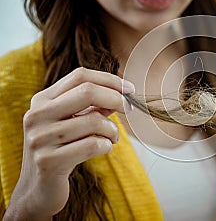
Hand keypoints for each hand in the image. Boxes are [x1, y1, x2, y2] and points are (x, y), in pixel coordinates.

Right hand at [4, 68, 134, 219]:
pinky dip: (107, 145)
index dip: (109, 80)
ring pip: (93, 121)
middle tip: (129, 109)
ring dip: (112, 130)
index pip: (80, 76)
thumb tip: (121, 92)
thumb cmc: (62, 150)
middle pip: (87, 92)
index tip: (130, 89)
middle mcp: (37, 115)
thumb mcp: (73, 123)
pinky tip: (105, 148)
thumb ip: (93, 106)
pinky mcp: (48, 161)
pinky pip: (92, 145)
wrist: (38, 189)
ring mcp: (40, 138)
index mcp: (42, 100)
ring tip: (113, 137)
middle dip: (116, 98)